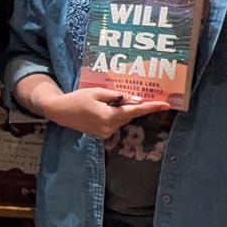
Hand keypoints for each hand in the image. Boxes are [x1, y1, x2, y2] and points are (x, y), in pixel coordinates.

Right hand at [48, 86, 171, 138]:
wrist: (60, 112)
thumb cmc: (77, 99)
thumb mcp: (97, 92)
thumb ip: (117, 96)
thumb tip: (136, 100)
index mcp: (109, 116)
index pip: (135, 111)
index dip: (151, 107)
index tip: (166, 105)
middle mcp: (109, 127)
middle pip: (129, 115)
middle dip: (133, 105)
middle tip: (135, 95)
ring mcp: (106, 133)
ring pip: (123, 118)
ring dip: (122, 109)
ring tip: (108, 100)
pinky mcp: (102, 134)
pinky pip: (115, 122)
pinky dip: (115, 114)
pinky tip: (104, 108)